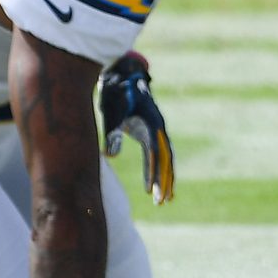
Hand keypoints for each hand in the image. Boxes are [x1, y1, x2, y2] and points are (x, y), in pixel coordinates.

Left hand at [97, 52, 174, 202]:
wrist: (122, 75)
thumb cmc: (115, 94)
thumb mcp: (111, 112)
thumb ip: (112, 133)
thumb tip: (110, 156)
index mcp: (151, 124)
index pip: (156, 154)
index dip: (154, 173)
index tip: (149, 191)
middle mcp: (159, 127)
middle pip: (167, 158)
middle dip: (166, 180)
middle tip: (162, 202)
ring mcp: (158, 128)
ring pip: (167, 157)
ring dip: (167, 177)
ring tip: (164, 198)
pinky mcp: (152, 130)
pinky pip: (161, 153)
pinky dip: (162, 168)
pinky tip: (156, 182)